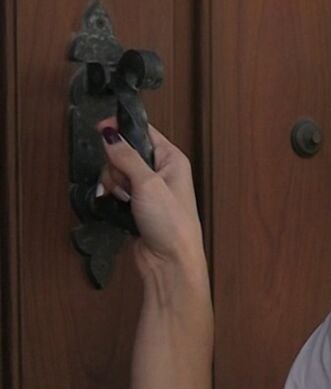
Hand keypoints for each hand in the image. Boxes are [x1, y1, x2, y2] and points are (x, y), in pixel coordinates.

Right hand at [94, 119, 206, 280]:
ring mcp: (149, 189)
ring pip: (117, 172)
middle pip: (124, 152)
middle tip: (124, 183)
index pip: (143, 131)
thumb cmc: (171, 223)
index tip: (100, 129)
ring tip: (125, 199)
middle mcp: (162, 171)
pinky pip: (116, 191)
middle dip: (116, 166)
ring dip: (113, 184)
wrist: (170, 260)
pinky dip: (113, 197)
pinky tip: (119, 207)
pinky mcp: (137, 205)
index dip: (121, 128)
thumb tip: (109, 135)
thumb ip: (126, 157)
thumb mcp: (148, 183)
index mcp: (172, 159)